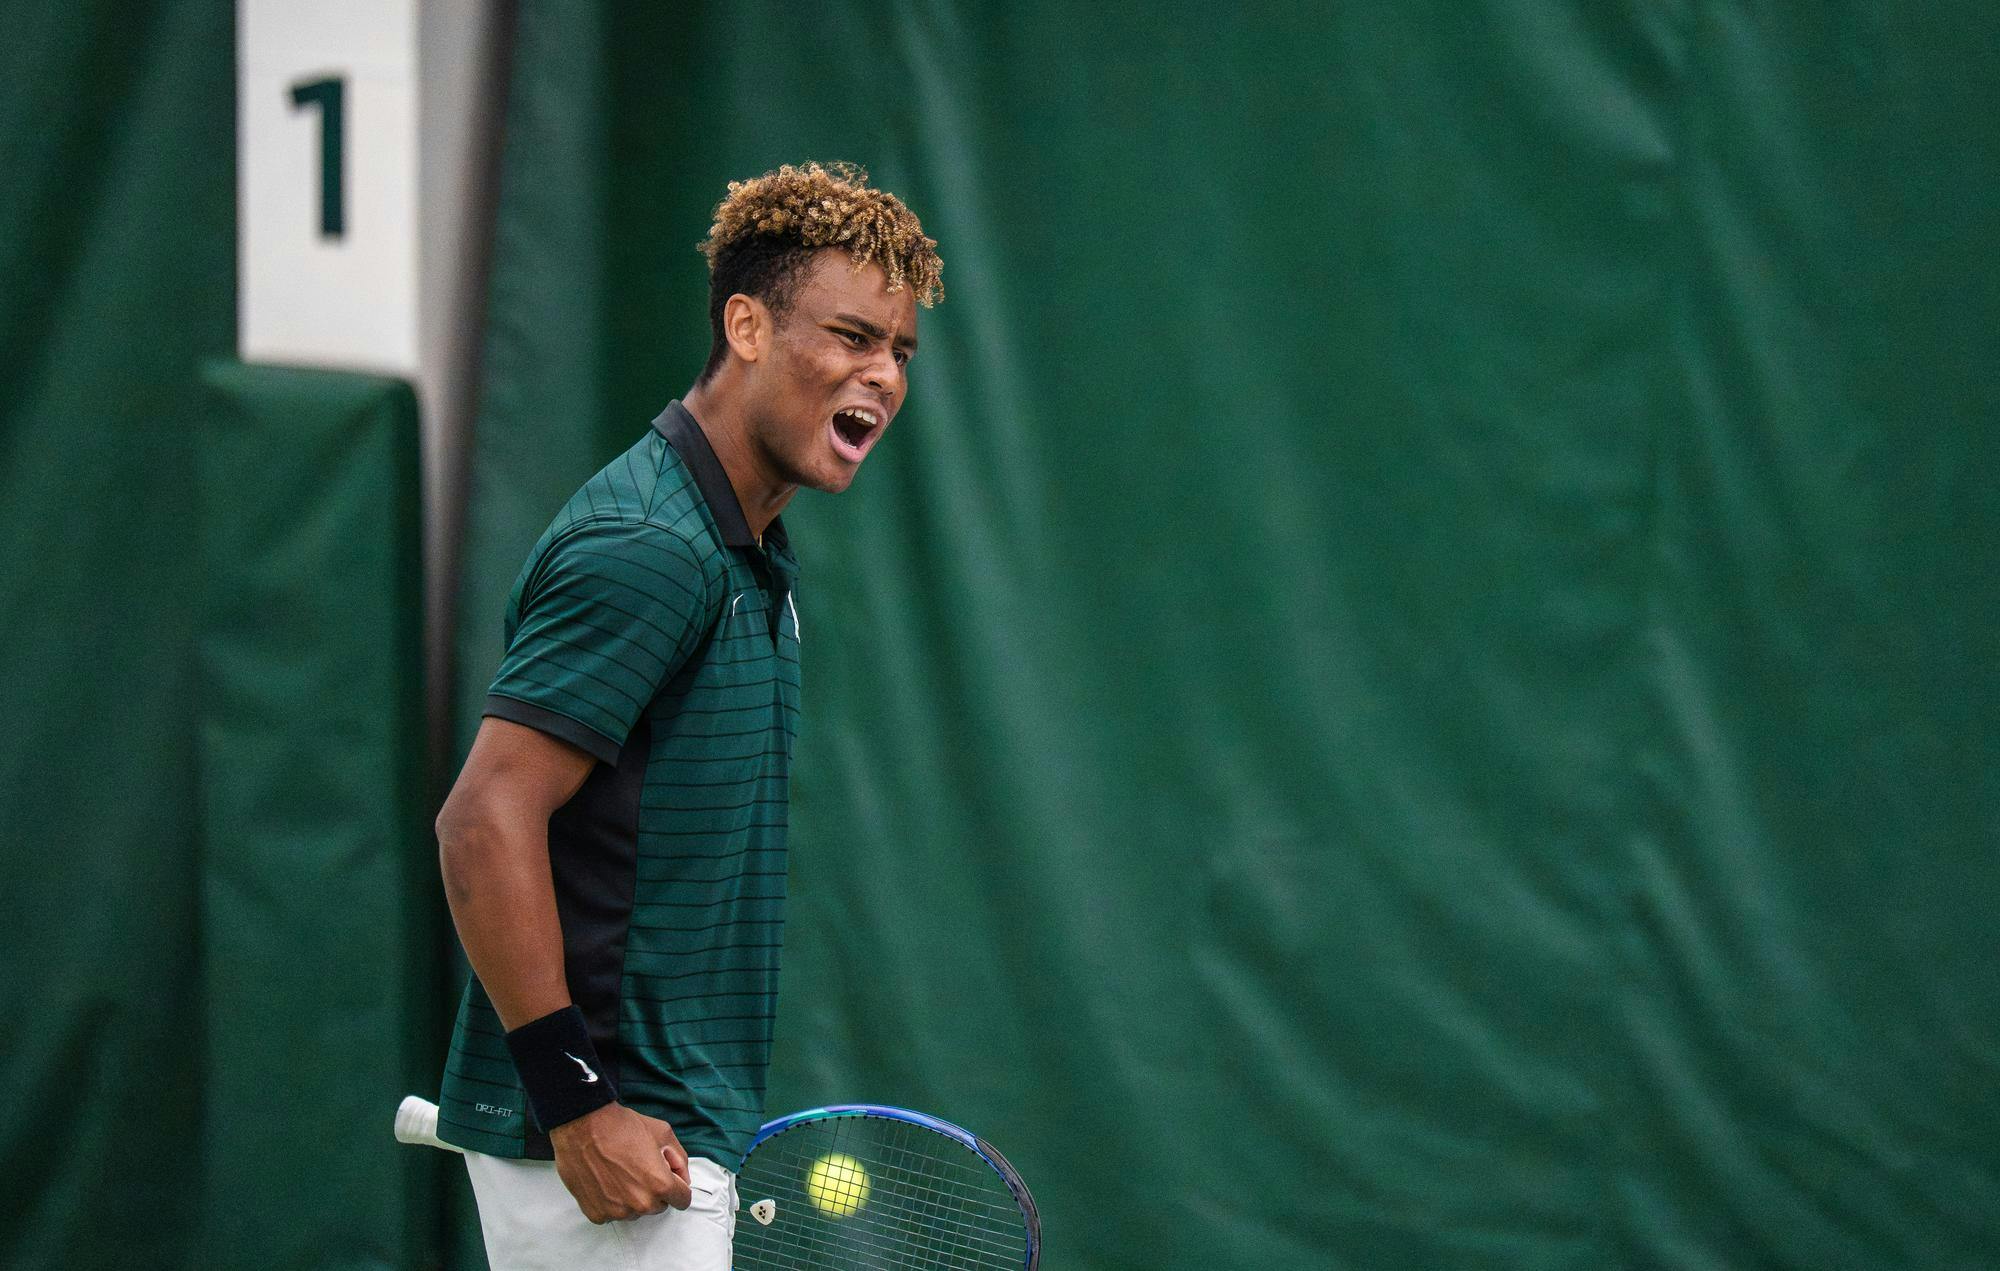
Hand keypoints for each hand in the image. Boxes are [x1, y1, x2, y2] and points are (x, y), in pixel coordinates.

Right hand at [548, 1102, 693, 1222]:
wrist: (583, 1125)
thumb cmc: (622, 1127)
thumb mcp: (663, 1133)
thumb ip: (680, 1160)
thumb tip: (683, 1179)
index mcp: (660, 1185)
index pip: (682, 1200)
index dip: (678, 1187)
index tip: (668, 1177)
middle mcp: (639, 1203)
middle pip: (658, 1206)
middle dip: (654, 1191)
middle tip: (639, 1168)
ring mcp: (616, 1211)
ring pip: (634, 1212)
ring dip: (632, 1198)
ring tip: (620, 1172)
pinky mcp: (596, 1213)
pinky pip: (612, 1213)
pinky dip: (611, 1201)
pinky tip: (605, 1180)